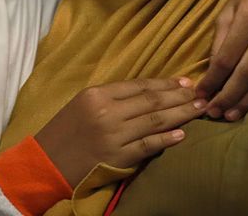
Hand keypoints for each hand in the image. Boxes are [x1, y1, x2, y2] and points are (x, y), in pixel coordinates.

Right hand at [34, 78, 205, 184]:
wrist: (45, 164)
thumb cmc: (64, 133)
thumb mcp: (81, 105)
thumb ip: (110, 99)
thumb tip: (146, 94)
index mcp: (96, 94)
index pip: (139, 86)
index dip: (165, 84)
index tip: (185, 82)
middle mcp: (106, 112)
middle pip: (152, 101)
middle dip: (180, 97)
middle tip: (201, 94)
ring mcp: (113, 135)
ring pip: (155, 121)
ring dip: (181, 115)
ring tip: (199, 110)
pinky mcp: (117, 157)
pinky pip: (148, 146)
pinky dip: (166, 139)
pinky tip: (182, 135)